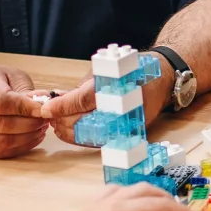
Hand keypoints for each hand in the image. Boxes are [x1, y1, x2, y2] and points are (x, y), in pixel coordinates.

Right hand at [0, 64, 47, 158]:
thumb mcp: (12, 75)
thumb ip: (26, 91)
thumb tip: (43, 106)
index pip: (0, 102)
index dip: (24, 107)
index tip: (43, 108)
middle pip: (0, 124)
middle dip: (29, 123)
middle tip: (46, 118)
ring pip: (0, 142)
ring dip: (27, 137)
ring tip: (41, 127)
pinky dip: (21, 146)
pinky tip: (33, 136)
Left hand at [41, 59, 171, 142]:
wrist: (163, 78)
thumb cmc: (136, 69)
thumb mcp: (107, 69)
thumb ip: (83, 86)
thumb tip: (60, 98)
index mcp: (117, 88)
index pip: (83, 101)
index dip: (61, 106)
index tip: (46, 108)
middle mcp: (123, 109)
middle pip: (84, 121)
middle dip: (62, 120)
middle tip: (49, 115)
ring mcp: (127, 124)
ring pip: (90, 136)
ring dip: (69, 132)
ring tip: (57, 123)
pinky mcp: (129, 135)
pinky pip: (100, 142)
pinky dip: (82, 138)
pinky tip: (71, 131)